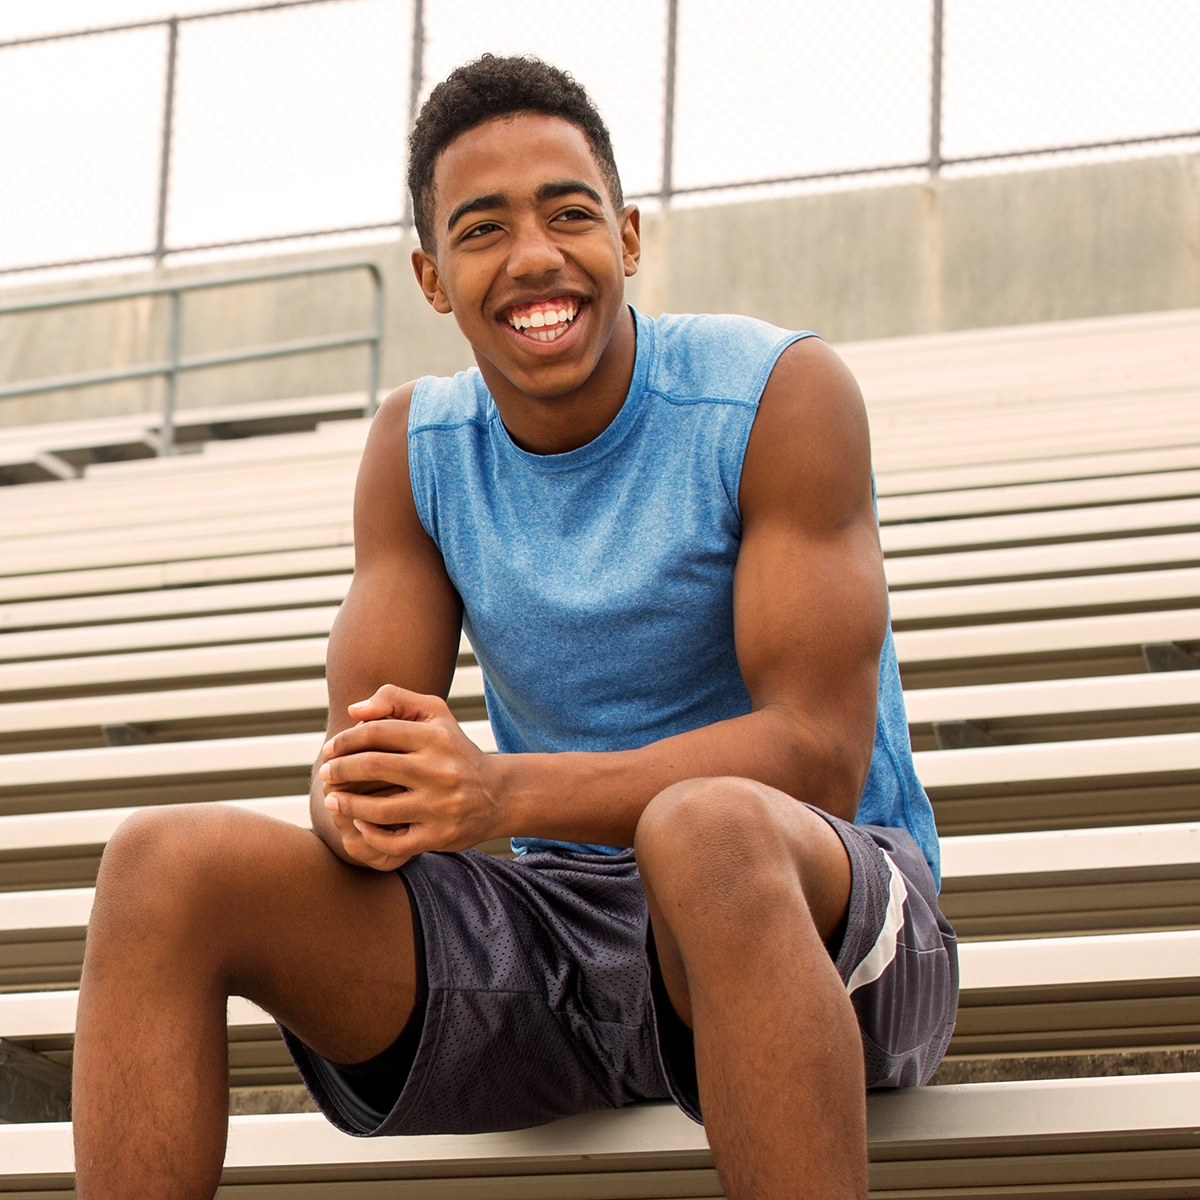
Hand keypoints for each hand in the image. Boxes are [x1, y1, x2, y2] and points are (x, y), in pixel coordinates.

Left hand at [320, 685, 498, 868]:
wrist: (497, 794)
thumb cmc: (453, 749)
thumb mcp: (434, 714)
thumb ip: (395, 700)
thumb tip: (355, 711)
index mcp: (436, 737)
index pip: (377, 732)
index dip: (344, 741)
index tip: (329, 750)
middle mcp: (440, 770)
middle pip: (373, 766)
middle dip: (339, 770)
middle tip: (324, 775)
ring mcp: (441, 805)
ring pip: (378, 808)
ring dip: (346, 805)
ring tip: (332, 801)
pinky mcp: (440, 835)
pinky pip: (394, 841)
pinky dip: (369, 834)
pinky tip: (358, 824)